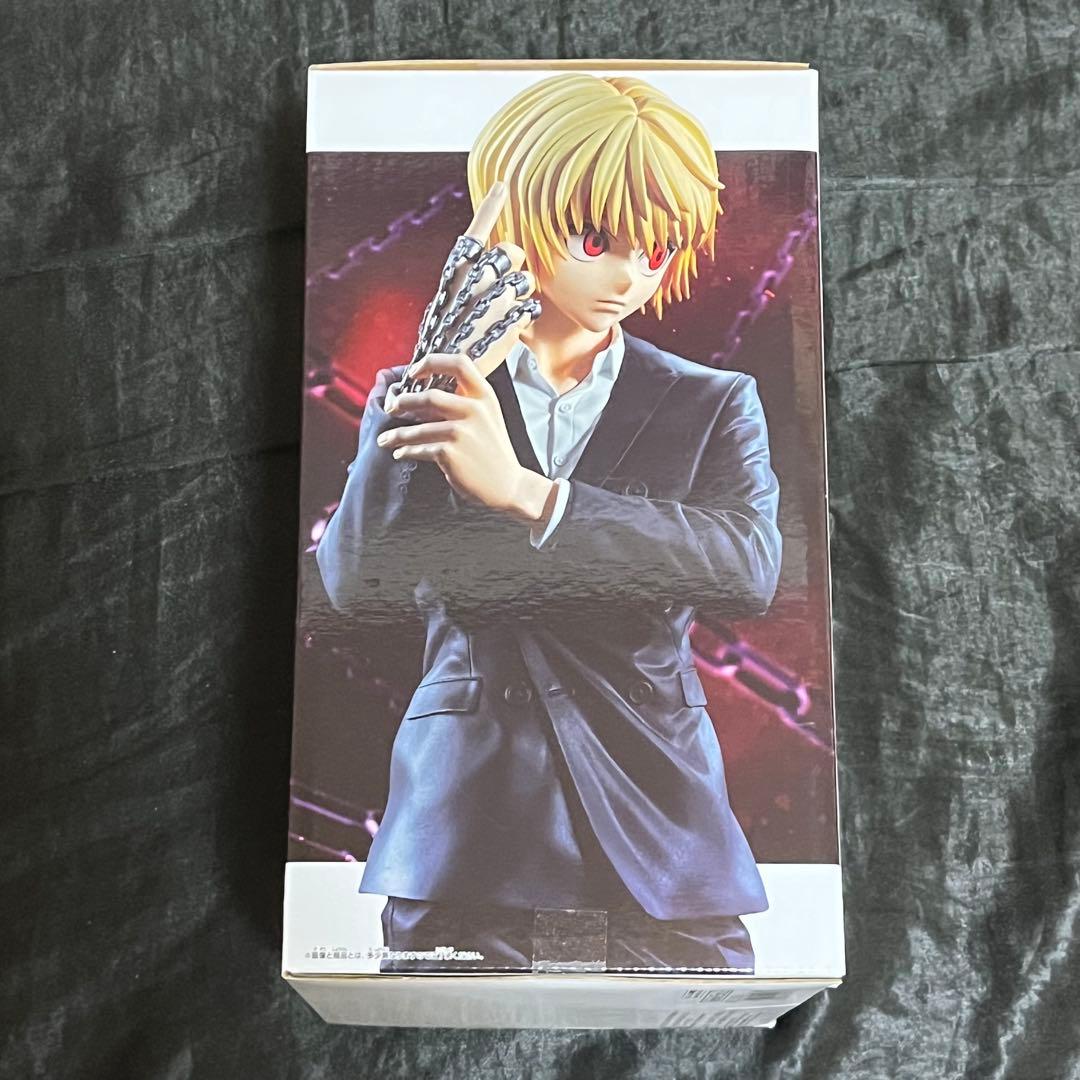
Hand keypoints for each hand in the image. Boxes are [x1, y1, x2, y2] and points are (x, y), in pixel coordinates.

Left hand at [377, 353, 557, 525]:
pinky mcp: (451, 453)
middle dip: (403, 402)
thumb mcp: (489, 416)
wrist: (509, 485)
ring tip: (385, 439)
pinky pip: (419, 449)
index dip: (431, 362)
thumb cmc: (492, 450)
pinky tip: (400, 453)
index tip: (413, 373)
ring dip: (397, 434)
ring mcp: (462, 432)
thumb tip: (425, 393)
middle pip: (429, 396)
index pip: (458, 363)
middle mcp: (475, 410)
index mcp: (485, 395)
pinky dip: (406, 451)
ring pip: (418, 428)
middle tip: (391, 408)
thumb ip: (467, 399)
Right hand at [403, 181, 541, 392]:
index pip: (477, 231)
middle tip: (502, 287)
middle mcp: (477, 278)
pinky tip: (508, 327)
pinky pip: (531, 307)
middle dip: (514, 266)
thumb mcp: (449, 297)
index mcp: (457, 270)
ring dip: (522, 294)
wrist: (445, 371)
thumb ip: (470, 274)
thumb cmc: (447, 333)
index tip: (502, 187)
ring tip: (502, 312)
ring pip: (527, 281)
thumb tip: (495, 255)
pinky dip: (524, 316)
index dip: (490, 208)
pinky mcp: (513, 320)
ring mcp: (496, 298)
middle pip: (513, 252)